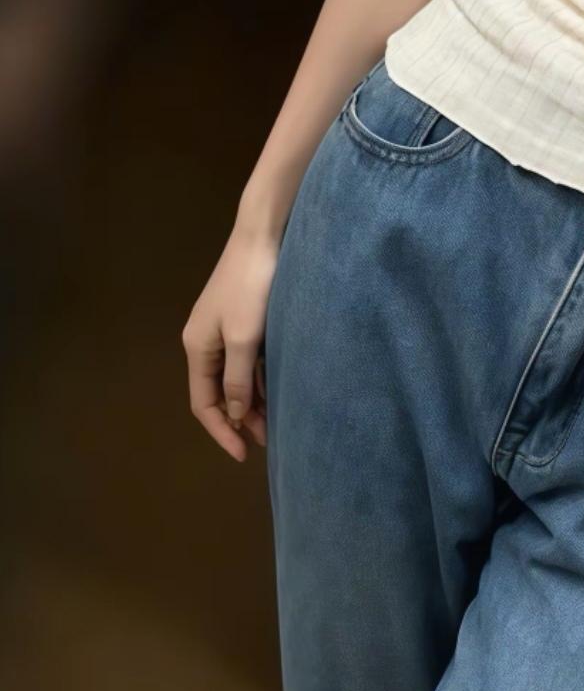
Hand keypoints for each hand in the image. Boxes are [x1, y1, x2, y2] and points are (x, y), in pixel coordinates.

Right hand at [182, 221, 278, 461]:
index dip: (221, 432)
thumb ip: (237, 379)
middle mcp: (206, 342)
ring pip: (235, 378)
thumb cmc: (253, 286)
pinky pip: (248, 361)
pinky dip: (260, 379)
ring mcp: (225, 330)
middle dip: (240, 419)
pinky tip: (279, 391)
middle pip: (218, 393)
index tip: (244, 455)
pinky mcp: (243, 320)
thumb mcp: (245, 338)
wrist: (264, 235)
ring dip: (252, 401)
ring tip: (277, 423)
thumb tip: (231, 414)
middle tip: (269, 440)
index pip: (203, 403)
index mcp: (197, 347)